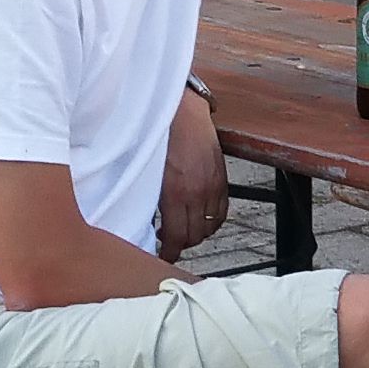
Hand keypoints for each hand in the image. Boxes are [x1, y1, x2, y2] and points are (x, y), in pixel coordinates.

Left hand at [157, 88, 226, 259]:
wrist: (181, 112)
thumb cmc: (159, 138)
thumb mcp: (147, 173)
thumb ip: (149, 200)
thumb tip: (146, 224)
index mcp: (176, 194)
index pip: (177, 238)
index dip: (169, 252)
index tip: (163, 255)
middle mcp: (198, 193)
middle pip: (195, 236)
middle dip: (181, 244)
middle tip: (169, 242)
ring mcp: (213, 186)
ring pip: (210, 226)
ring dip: (197, 233)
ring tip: (184, 229)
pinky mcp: (222, 178)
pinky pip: (222, 211)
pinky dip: (212, 220)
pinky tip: (200, 217)